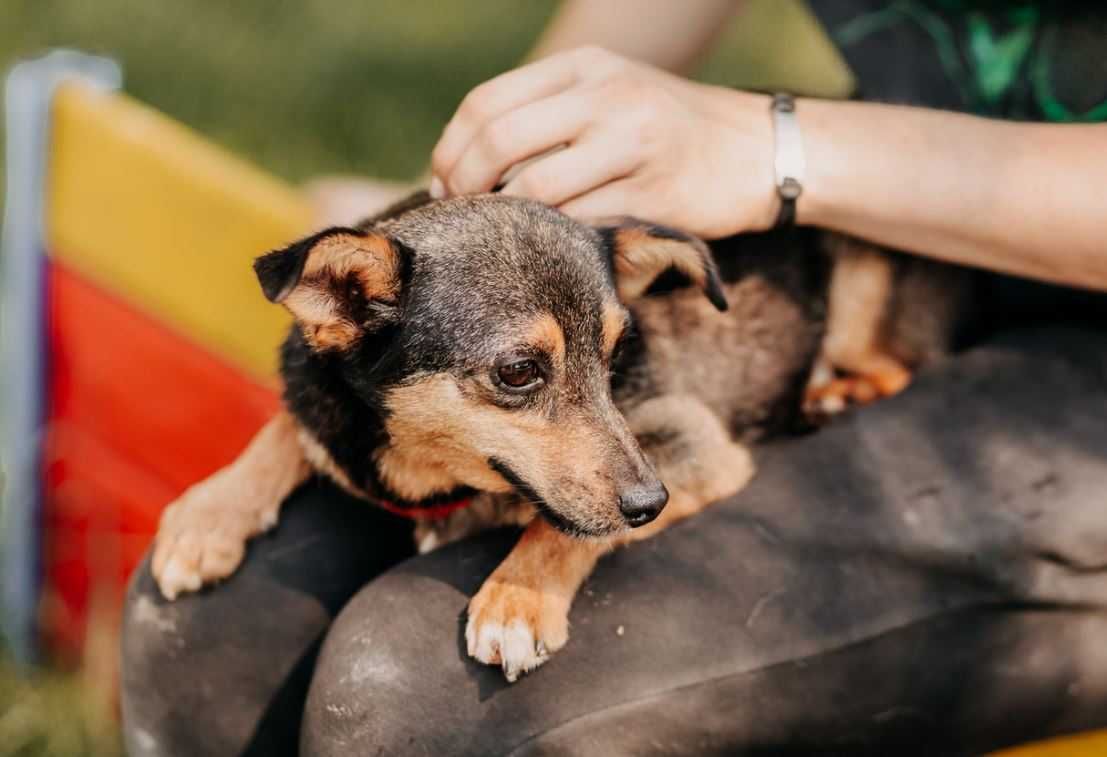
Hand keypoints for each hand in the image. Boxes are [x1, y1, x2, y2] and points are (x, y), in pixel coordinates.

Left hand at [430, 47, 777, 238]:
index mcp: (583, 68)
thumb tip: (463, 159)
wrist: (753, 152)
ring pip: (535, 186)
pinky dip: (549, 236)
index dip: (451, 149)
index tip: (443, 183)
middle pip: (500, 141)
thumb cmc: (666, 130)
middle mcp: (604, 96)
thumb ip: (545, 112)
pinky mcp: (650, 193)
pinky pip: (576, 221)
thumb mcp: (607, 94)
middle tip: (460, 213)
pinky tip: (543, 243)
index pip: (487, 102)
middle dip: (464, 185)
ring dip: (504, 218)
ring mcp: (629, 143)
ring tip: (498, 232)